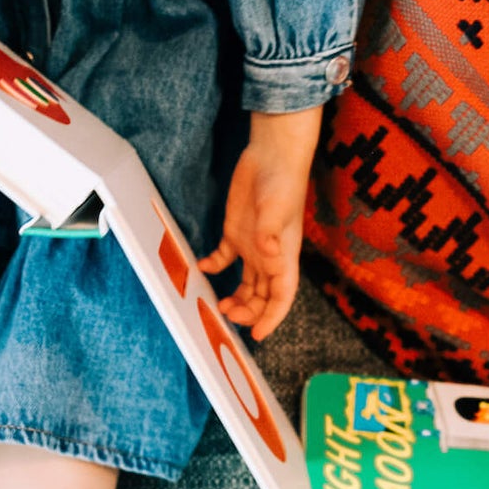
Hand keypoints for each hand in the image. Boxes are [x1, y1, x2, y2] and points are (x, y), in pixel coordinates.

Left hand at [201, 106, 321, 340]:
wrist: (272, 153)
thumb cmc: (281, 181)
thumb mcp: (277, 208)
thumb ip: (271, 234)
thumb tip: (269, 257)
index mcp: (285, 256)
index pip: (282, 296)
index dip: (272, 318)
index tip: (257, 334)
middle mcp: (270, 256)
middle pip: (262, 295)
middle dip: (248, 311)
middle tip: (226, 314)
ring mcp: (253, 245)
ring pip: (246, 282)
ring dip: (235, 296)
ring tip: (218, 304)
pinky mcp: (237, 232)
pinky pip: (225, 257)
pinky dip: (215, 266)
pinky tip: (203, 268)